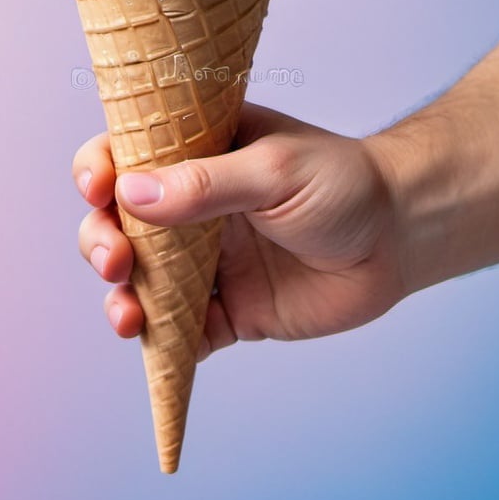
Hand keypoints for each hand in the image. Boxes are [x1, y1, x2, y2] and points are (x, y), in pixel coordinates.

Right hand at [75, 102, 405, 359]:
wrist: (400, 237)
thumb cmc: (344, 183)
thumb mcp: (275, 169)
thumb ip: (206, 184)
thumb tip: (130, 195)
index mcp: (197, 154)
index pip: (128, 154)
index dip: (99, 169)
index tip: (97, 186)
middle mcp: (193, 207)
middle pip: (119, 224)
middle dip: (100, 241)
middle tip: (116, 259)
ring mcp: (208, 261)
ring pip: (141, 283)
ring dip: (121, 298)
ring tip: (128, 315)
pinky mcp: (230, 311)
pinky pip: (182, 332)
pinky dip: (161, 344)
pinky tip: (156, 345)